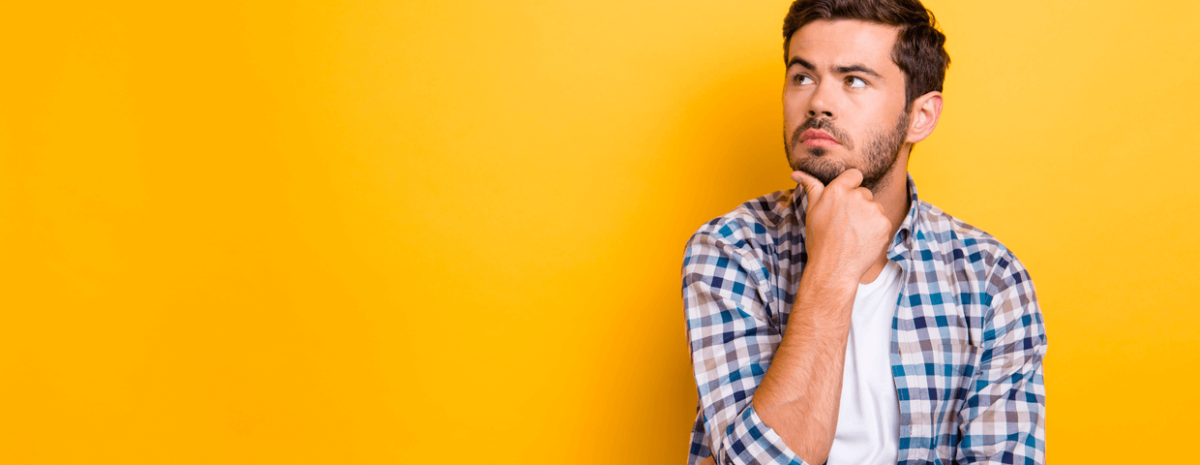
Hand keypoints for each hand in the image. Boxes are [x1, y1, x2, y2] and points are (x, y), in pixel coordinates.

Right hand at [792, 169, 891, 284]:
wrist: (834, 269)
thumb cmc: (820, 241)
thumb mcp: (812, 212)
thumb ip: (811, 188)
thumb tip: (796, 173)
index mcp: (837, 190)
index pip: (854, 175)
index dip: (851, 186)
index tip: (846, 200)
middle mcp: (857, 196)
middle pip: (864, 193)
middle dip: (858, 205)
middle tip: (845, 224)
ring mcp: (873, 210)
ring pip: (874, 208)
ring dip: (868, 218)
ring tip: (854, 235)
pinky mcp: (884, 224)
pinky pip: (882, 222)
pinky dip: (876, 231)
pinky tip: (863, 241)